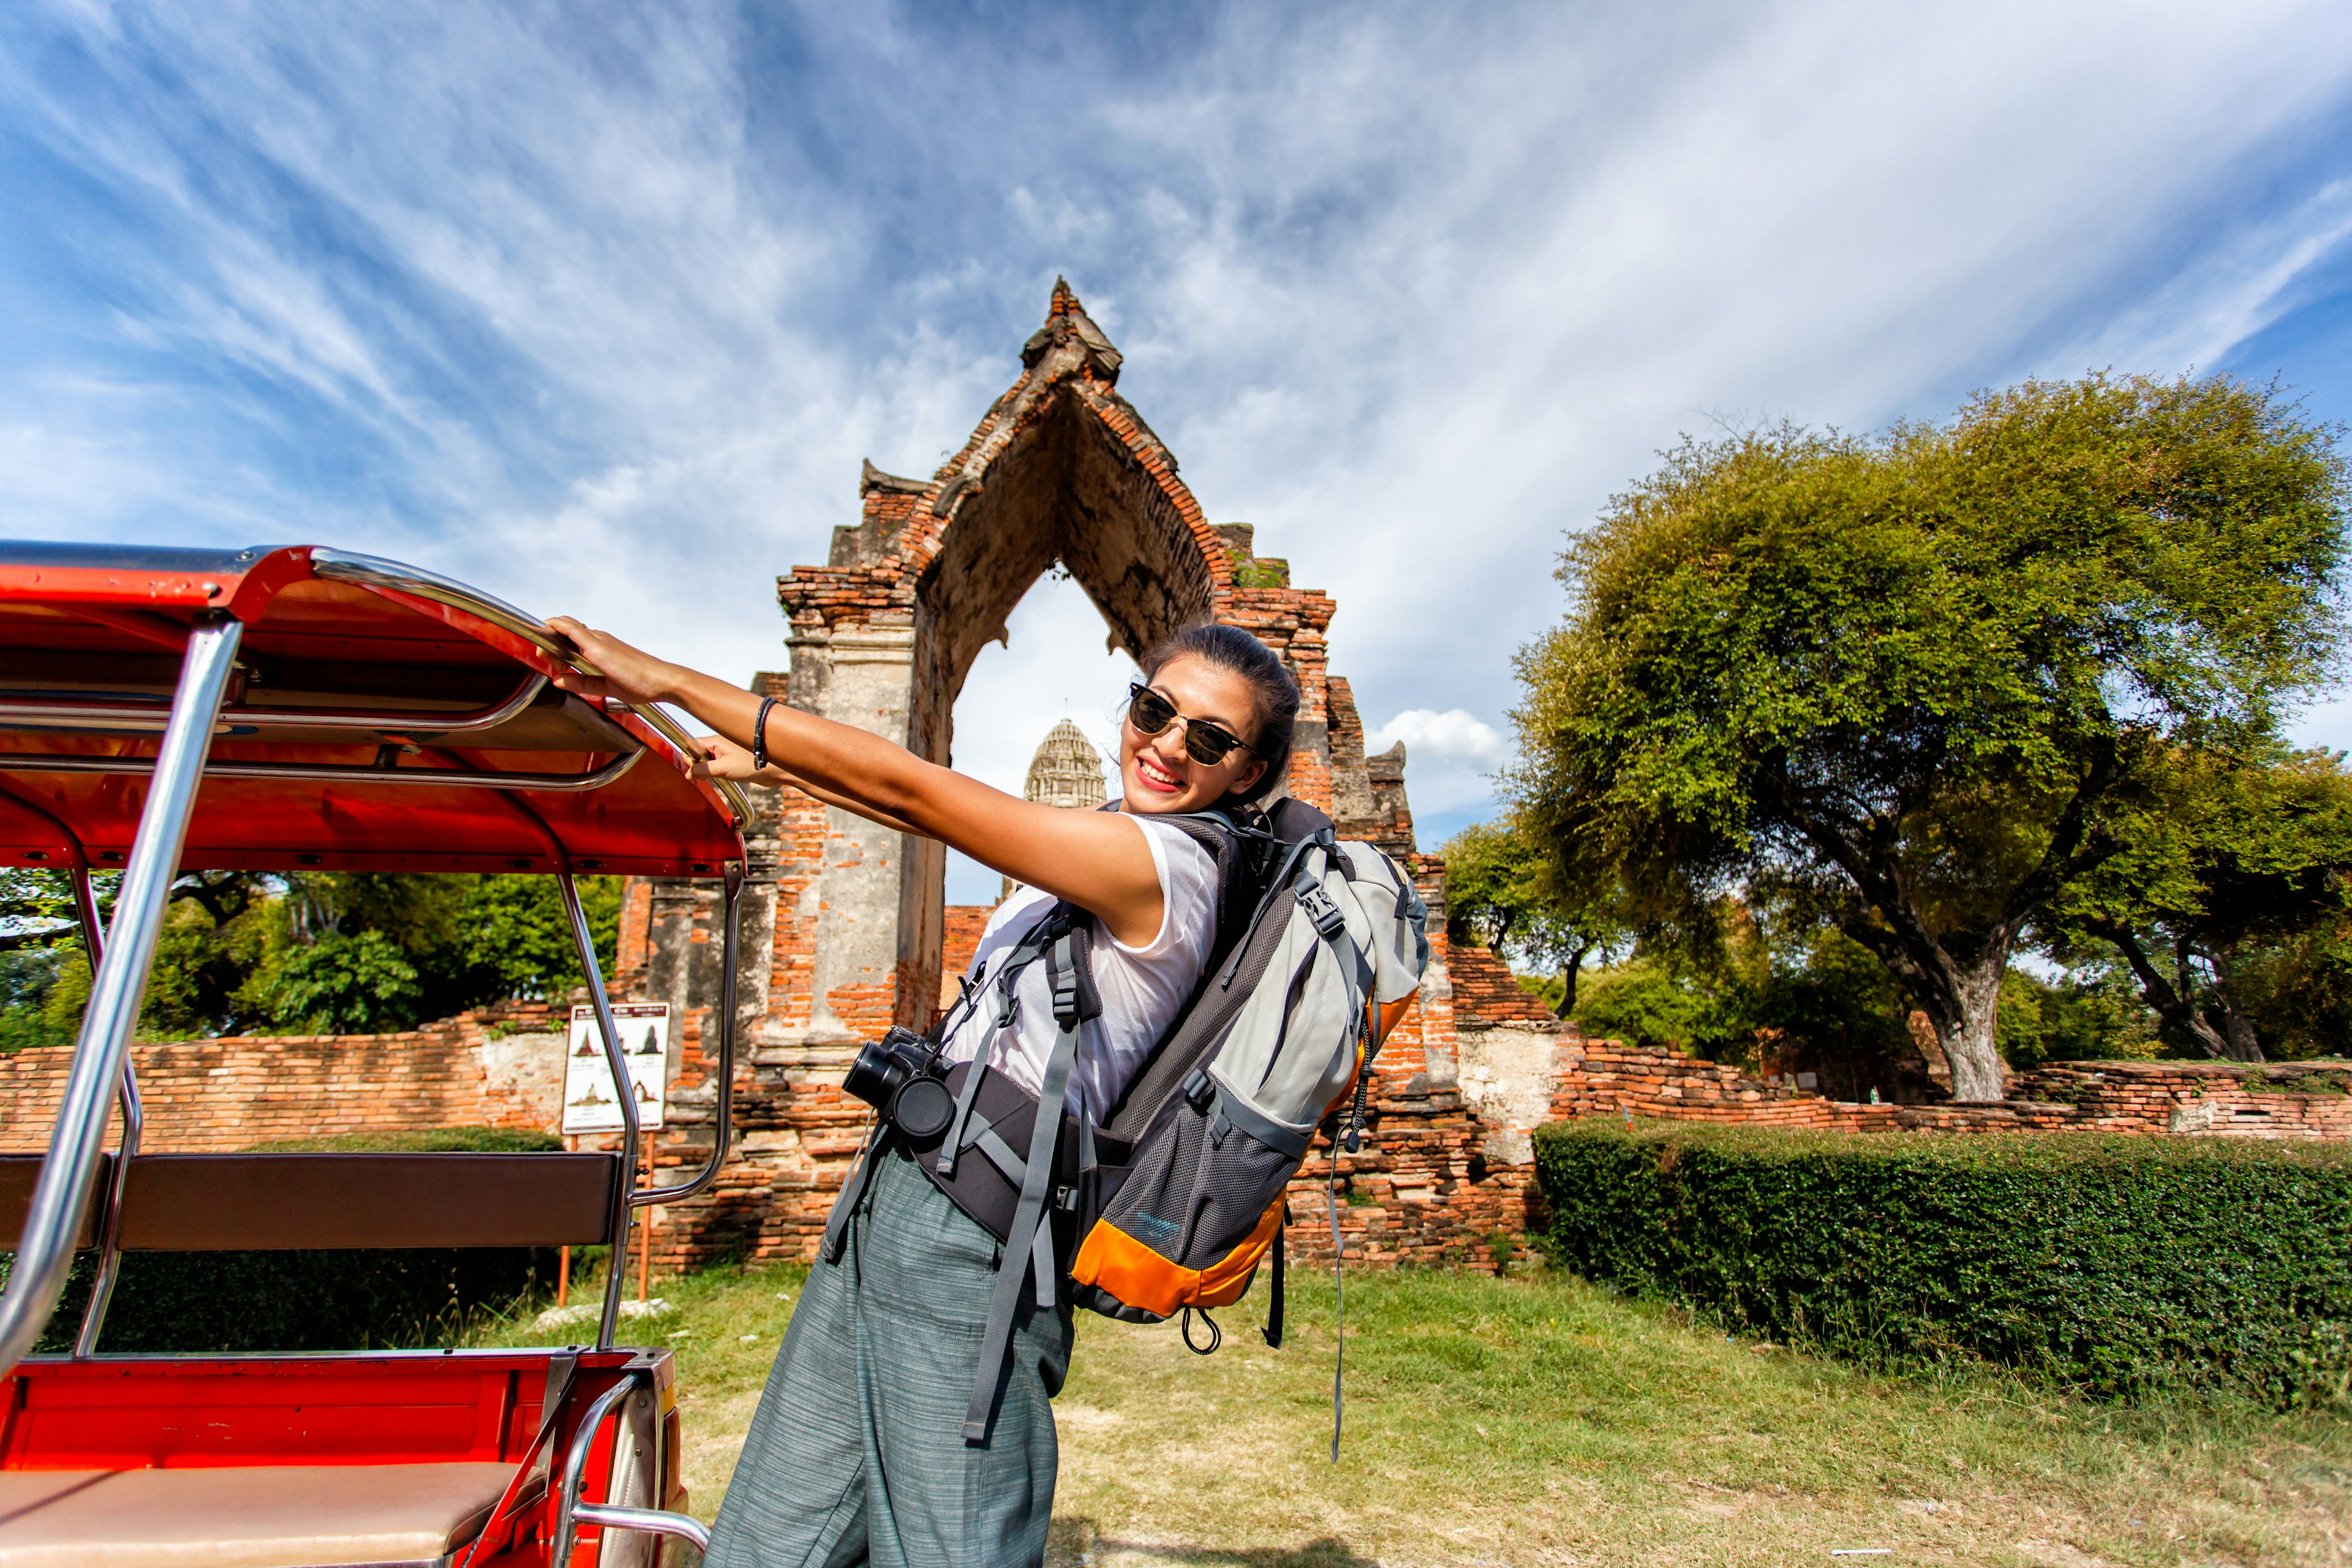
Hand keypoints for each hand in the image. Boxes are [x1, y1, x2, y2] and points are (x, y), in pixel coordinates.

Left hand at [545, 617, 678, 706]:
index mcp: (602, 648)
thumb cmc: (642, 683)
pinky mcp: (596, 645)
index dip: (555, 645)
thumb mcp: (605, 687)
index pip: (572, 637)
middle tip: (544, 658)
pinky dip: (553, 626)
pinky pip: (569, 629)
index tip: (550, 660)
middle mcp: (599, 639)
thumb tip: (559, 680)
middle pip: (564, 629)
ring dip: (548, 634)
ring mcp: (598, 640)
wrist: (661, 680)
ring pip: (564, 626)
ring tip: (543, 651)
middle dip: (548, 640)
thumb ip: (581, 683)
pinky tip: (545, 631)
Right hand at [693, 733, 760, 781]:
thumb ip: (703, 770)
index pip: (693, 745)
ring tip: (711, 778)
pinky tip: (720, 778)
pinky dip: (715, 771)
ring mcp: (727, 751)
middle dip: (697, 765)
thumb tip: (688, 774)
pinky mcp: (734, 760)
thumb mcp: (723, 769)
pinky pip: (718, 764)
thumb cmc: (751, 765)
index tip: (693, 770)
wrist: (774, 770)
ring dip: (707, 769)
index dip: (689, 758)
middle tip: (702, 777)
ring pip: (709, 759)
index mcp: (716, 740)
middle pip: (699, 752)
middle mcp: (720, 744)